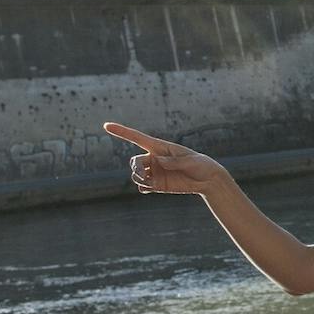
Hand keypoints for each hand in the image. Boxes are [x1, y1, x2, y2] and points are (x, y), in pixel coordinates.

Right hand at [104, 122, 226, 196]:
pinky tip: (149, 188)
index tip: (106, 125)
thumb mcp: (191, 160)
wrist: (207, 180)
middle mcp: (154, 159)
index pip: (137, 138)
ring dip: (138, 178)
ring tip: (149, 182)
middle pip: (134, 161)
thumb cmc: (201, 164)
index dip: (121, 132)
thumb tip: (159, 161)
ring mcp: (155, 172)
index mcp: (160, 147)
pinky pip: (142, 186)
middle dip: (136, 168)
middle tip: (145, 175)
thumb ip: (175, 161)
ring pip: (136, 174)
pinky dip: (142, 187)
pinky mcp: (158, 184)